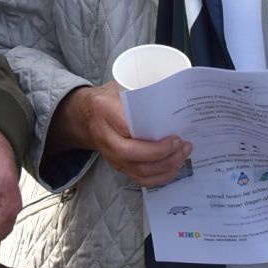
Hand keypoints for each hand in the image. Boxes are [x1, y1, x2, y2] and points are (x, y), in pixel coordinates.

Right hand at [51, 82, 190, 189]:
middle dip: (162, 154)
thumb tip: (170, 100)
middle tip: (182, 144)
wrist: (84, 116)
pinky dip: (160, 177)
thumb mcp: (118, 88)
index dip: (150, 137)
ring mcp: (112, 156)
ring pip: (139, 171)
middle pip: (133, 155)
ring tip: (183, 154)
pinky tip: (174, 167)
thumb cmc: (107, 100)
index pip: (126, 127)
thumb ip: (138, 95)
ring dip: (165, 167)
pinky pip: (140, 179)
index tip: (173, 134)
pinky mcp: (119, 166)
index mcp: (105, 111)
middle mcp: (106, 138)